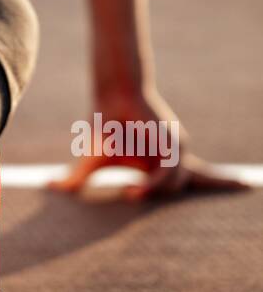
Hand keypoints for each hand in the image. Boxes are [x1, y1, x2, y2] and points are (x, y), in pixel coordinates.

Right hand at [49, 87, 247, 200]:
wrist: (111, 97)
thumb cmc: (104, 128)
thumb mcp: (92, 162)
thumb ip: (76, 180)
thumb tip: (49, 187)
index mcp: (164, 163)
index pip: (199, 177)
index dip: (221, 182)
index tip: (246, 185)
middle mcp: (177, 157)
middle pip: (204, 178)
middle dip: (223, 183)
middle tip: (246, 187)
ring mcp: (178, 150)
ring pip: (174, 183)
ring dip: (152, 191)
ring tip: (131, 193)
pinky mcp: (173, 142)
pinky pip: (168, 172)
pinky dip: (153, 182)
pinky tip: (135, 188)